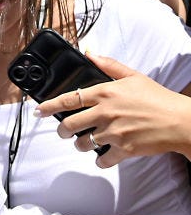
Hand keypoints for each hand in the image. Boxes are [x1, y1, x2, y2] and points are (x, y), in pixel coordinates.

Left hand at [36, 54, 190, 166]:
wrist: (181, 121)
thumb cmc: (158, 98)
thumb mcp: (132, 76)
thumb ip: (108, 65)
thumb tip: (89, 53)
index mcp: (104, 93)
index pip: (68, 99)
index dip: (49, 106)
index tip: (38, 111)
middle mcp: (105, 112)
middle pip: (69, 124)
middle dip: (62, 130)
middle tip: (62, 131)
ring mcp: (114, 132)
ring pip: (84, 143)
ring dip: (81, 145)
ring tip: (84, 142)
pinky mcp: (124, 149)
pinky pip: (103, 160)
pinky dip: (100, 161)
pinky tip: (101, 157)